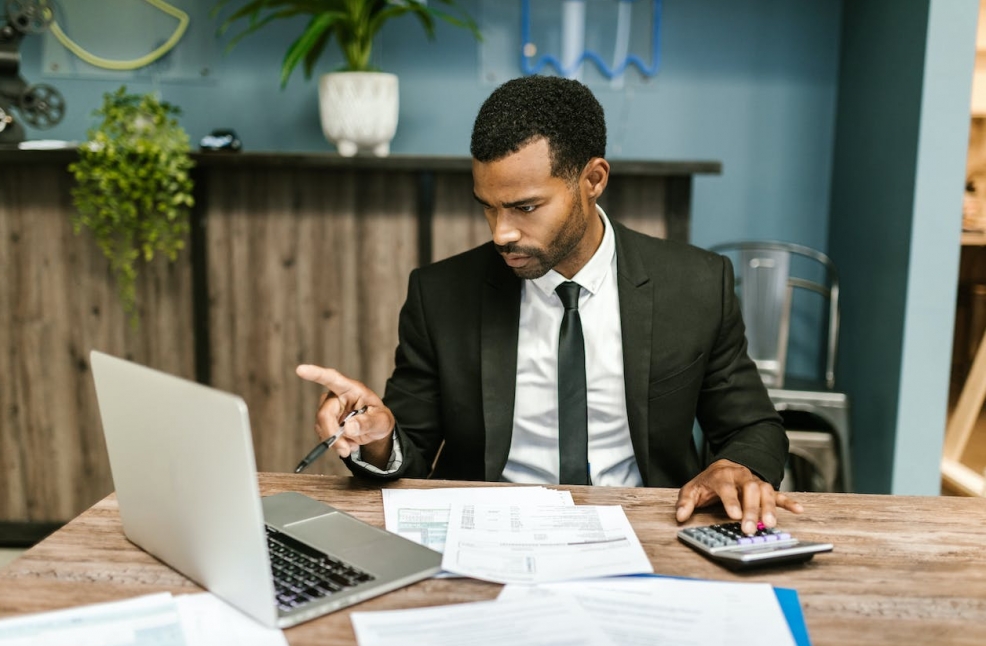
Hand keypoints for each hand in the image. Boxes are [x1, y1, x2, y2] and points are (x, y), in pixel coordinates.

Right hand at [295, 364, 395, 466]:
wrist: (375, 429)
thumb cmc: (379, 419)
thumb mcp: (381, 421)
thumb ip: (368, 423)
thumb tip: (348, 428)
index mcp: (351, 388)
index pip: (331, 378)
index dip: (316, 374)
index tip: (300, 369)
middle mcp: (336, 396)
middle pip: (324, 414)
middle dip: (333, 435)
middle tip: (345, 450)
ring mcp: (329, 409)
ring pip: (321, 427)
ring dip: (335, 442)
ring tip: (351, 446)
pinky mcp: (325, 421)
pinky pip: (323, 435)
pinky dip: (334, 444)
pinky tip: (347, 444)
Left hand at [674, 459, 803, 534]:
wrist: (726, 466)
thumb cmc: (709, 482)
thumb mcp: (692, 489)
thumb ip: (685, 503)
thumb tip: (680, 516)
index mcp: (722, 475)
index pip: (727, 487)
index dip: (731, 501)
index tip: (734, 516)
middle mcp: (741, 476)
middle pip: (750, 490)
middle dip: (751, 509)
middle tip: (750, 528)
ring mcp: (755, 482)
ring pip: (766, 491)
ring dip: (769, 507)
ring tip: (770, 524)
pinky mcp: (766, 488)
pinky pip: (779, 494)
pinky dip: (788, 502)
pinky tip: (798, 510)